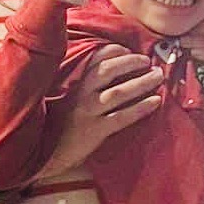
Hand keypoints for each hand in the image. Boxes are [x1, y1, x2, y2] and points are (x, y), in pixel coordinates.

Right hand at [40, 44, 162, 177]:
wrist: (46, 152)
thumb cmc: (59, 123)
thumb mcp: (67, 97)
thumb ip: (84, 83)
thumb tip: (111, 68)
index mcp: (74, 84)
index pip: (95, 59)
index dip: (115, 52)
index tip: (129, 51)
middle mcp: (81, 95)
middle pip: (108, 71)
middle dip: (131, 63)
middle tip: (148, 62)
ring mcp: (88, 113)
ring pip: (118, 93)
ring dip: (141, 82)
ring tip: (158, 76)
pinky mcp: (95, 131)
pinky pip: (122, 117)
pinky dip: (140, 108)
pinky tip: (155, 102)